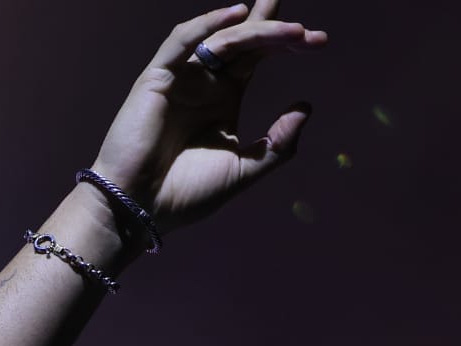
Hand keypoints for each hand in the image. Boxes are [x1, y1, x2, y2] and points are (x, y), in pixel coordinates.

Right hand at [88, 2, 327, 231]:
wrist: (141, 210)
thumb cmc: (184, 196)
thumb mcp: (243, 171)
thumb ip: (277, 145)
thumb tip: (305, 108)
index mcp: (223, 99)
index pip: (257, 56)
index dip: (287, 43)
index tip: (320, 41)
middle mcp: (204, 82)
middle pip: (244, 40)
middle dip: (278, 31)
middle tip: (309, 34)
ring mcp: (181, 78)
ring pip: (223, 40)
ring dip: (257, 32)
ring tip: (292, 34)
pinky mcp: (157, 79)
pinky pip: (182, 41)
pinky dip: (208, 25)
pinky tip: (237, 14)